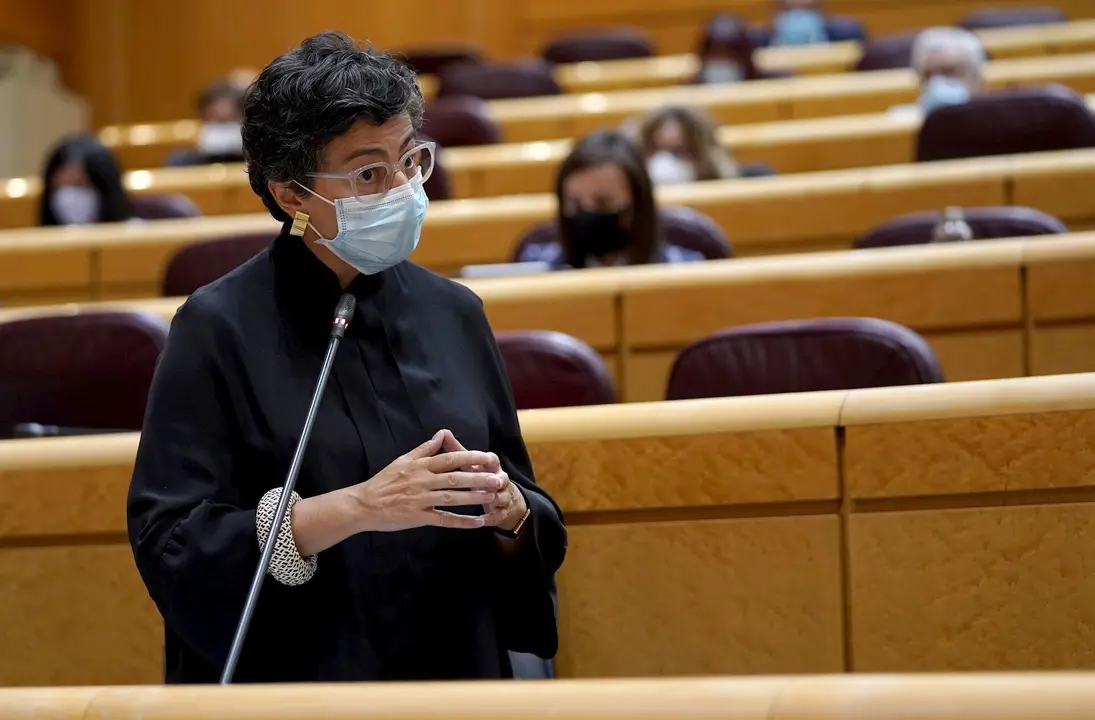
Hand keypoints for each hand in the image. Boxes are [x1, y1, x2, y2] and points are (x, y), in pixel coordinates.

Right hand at [352, 429, 504, 531]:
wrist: (363, 504)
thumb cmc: (384, 481)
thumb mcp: (403, 460)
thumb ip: (425, 448)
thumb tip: (442, 434)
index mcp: (420, 466)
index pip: (450, 459)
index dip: (471, 457)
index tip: (489, 457)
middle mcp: (422, 481)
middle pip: (455, 478)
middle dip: (479, 478)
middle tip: (499, 479)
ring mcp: (421, 500)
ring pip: (452, 498)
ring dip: (474, 497)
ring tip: (493, 497)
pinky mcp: (418, 517)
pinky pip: (444, 519)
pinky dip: (462, 521)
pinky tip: (478, 522)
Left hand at [439, 432, 526, 531]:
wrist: (504, 501)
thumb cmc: (480, 478)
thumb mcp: (470, 465)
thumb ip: (456, 451)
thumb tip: (443, 432)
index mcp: (490, 468)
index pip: (491, 460)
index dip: (487, 459)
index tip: (483, 458)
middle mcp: (499, 480)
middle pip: (498, 478)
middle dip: (495, 479)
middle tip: (493, 481)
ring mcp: (502, 497)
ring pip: (500, 497)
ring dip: (495, 498)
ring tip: (490, 500)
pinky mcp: (500, 513)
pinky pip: (495, 516)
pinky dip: (489, 518)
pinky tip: (480, 521)